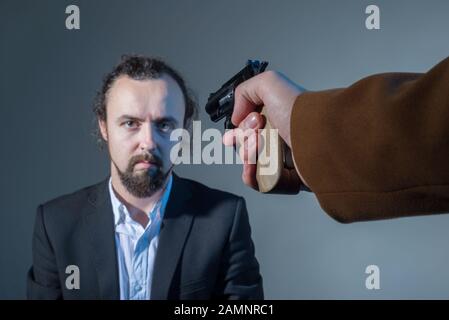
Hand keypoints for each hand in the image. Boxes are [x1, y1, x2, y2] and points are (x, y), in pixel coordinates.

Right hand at [222, 70, 308, 189]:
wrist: (319, 137)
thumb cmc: (300, 112)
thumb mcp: (270, 83)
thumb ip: (246, 92)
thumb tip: (236, 117)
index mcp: (278, 115)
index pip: (250, 124)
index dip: (241, 127)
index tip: (242, 125)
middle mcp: (281, 135)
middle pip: (249, 143)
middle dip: (245, 141)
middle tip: (255, 136)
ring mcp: (285, 157)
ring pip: (254, 163)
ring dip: (248, 158)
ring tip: (256, 152)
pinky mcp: (288, 178)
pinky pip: (263, 182)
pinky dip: (253, 177)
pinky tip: (252, 170)